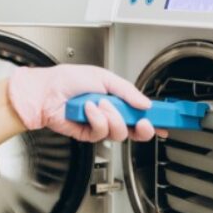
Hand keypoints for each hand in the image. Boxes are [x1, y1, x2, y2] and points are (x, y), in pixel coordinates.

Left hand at [7, 64, 165, 142]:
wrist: (46, 91)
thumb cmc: (68, 79)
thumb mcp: (104, 77)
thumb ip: (128, 91)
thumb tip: (145, 103)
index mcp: (118, 100)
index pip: (141, 113)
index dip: (154, 120)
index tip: (165, 123)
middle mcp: (111, 114)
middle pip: (136, 130)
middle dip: (142, 128)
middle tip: (141, 122)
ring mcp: (100, 125)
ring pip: (120, 133)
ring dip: (112, 118)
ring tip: (99, 104)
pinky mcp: (88, 134)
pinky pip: (101, 133)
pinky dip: (96, 119)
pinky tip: (88, 109)